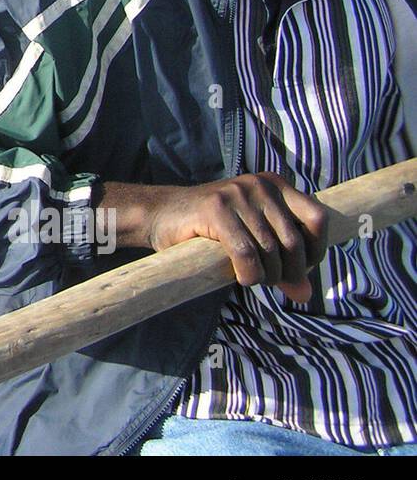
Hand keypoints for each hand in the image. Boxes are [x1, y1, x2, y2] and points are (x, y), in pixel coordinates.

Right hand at [145, 172, 326, 301]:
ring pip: (270, 250)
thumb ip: (283, 261)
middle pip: (294, 241)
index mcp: (275, 185)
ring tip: (251, 279)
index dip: (315, 251)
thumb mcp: (254, 239)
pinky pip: (245, 253)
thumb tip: (306, 294)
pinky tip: (240, 278)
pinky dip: (248, 274)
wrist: (160, 214)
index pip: (319, 218)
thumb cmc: (210, 229)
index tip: (297, 269)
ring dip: (266, 276)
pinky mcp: (215, 209)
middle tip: (271, 281)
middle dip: (288, 271)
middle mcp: (260, 185)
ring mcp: (237, 195)